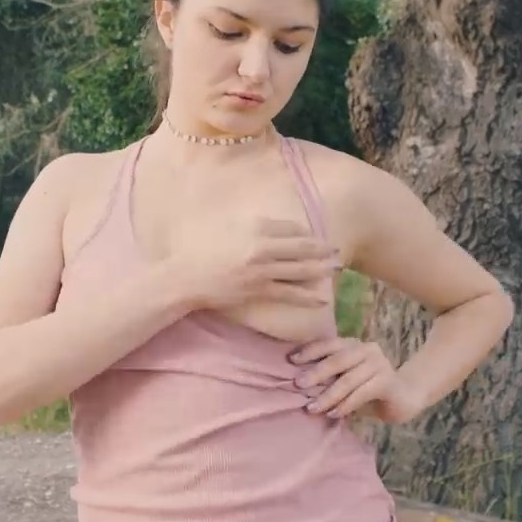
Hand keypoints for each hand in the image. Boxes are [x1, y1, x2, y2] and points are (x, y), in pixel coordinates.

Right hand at [172, 218, 340, 311]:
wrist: (184, 277)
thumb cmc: (199, 249)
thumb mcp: (224, 225)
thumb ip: (248, 223)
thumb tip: (267, 224)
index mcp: (254, 227)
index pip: (290, 228)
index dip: (306, 233)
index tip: (315, 236)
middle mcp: (262, 246)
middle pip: (301, 246)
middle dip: (322, 249)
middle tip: (337, 250)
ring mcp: (262, 270)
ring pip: (300, 269)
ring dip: (321, 269)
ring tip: (336, 268)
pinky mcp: (258, 290)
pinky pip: (289, 294)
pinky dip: (308, 297)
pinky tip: (322, 298)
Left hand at [289, 337, 421, 424]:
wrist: (404, 399)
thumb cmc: (368, 389)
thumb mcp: (346, 379)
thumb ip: (330, 377)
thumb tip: (299, 383)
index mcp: (354, 345)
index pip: (330, 344)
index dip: (310, 351)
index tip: (291, 361)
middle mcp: (367, 349)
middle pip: (337, 360)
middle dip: (316, 373)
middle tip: (298, 385)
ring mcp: (380, 364)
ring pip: (348, 380)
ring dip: (328, 395)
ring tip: (312, 408)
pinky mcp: (387, 381)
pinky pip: (361, 393)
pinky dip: (345, 405)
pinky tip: (333, 414)